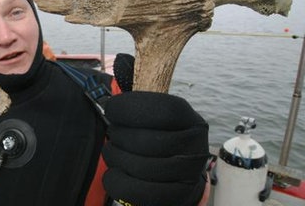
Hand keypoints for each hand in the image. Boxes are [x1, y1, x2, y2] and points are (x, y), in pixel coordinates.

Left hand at [102, 91, 208, 205]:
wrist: (180, 175)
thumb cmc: (160, 139)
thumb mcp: (158, 120)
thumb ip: (140, 111)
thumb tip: (110, 107)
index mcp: (190, 120)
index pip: (164, 111)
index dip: (131, 108)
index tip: (112, 110)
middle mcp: (195, 147)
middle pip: (146, 141)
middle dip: (118, 136)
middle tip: (113, 134)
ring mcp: (188, 175)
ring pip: (139, 167)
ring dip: (115, 157)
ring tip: (112, 151)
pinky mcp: (175, 196)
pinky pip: (135, 190)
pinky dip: (115, 180)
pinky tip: (113, 172)